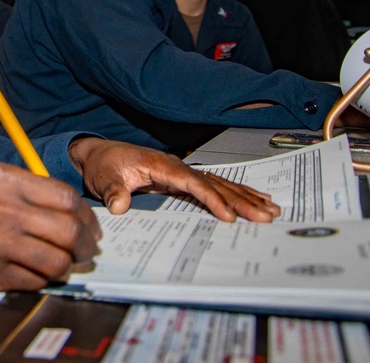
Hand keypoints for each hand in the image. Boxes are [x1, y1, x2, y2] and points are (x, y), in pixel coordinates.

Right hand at [0, 163, 99, 290]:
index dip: (84, 213)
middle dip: (84, 243)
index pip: (65, 197)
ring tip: (63, 263)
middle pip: (68, 231)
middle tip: (85, 248)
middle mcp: (3, 212)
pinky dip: (41, 280)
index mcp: (3, 181)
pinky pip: (32, 282)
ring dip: (66, 265)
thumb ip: (19, 183)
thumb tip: (58, 201)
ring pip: (55, 262)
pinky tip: (36, 273)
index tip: (86, 222)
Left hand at [68, 138, 279, 222]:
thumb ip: (113, 191)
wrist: (99, 154)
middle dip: (240, 199)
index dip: (211, 198)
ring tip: (270, 210)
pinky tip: (253, 199)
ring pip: (219, 183)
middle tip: (265, 215)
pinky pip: (214, 185)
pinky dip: (235, 193)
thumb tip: (119, 205)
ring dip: (244, 196)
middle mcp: (176, 166)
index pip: (192, 182)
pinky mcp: (182, 179)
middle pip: (214, 182)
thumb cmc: (103, 165)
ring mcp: (181, 171)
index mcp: (160, 164)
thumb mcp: (103, 178)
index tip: (228, 215)